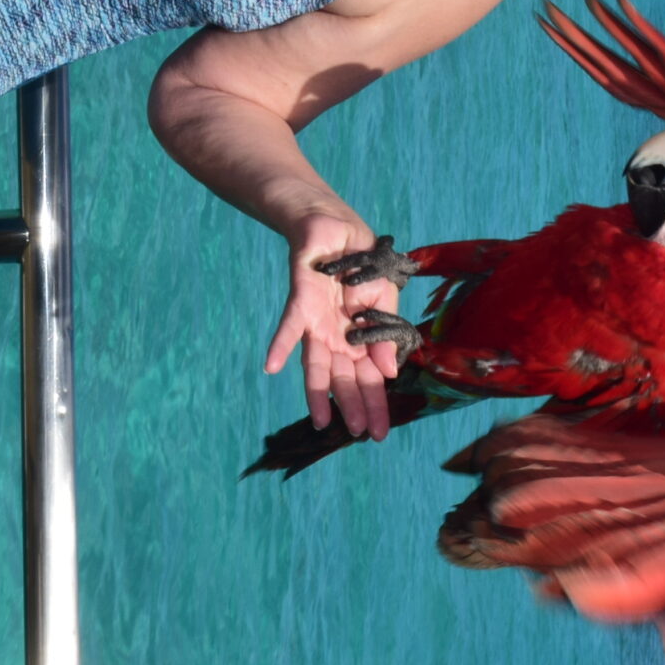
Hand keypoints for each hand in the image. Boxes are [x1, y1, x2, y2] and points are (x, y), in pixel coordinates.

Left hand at [262, 211, 407, 438]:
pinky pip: (288, 328)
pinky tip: (272, 367)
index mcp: (358, 338)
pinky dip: (280, 346)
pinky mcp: (300, 305)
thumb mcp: (383, 298)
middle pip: (344, 378)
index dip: (375, 403)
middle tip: (363, 435)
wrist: (337, 229)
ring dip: (319, 393)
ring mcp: (316, 324)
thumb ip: (384, 335)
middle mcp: (335, 338)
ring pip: (316, 366)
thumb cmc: (360, 265)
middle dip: (354, 406)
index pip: (368, 377)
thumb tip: (391, 372)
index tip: (380, 432)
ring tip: (322, 422)